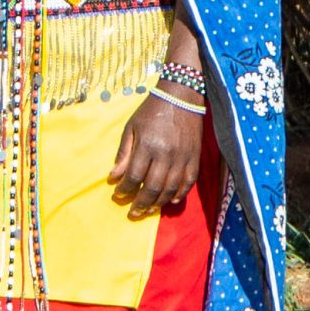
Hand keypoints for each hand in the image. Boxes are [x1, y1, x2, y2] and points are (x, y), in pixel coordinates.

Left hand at [111, 93, 203, 213]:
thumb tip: (114, 177)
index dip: (125, 189)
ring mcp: (182, 157)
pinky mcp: (195, 157)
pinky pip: (189, 182)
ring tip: (149, 209)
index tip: (119, 195)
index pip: (134, 175)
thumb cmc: (151, 112)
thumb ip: (124, 153)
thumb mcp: (131, 128)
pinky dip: (180, 194)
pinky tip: (171, 200)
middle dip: (141, 203)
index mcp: (147, 145)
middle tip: (133, 213)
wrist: (181, 97)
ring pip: (171, 188)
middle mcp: (166, 153)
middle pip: (152, 187)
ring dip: (159, 202)